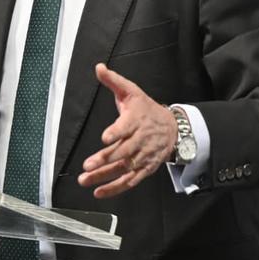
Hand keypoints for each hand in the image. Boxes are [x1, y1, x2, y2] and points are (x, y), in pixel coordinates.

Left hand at [78, 63, 176, 198]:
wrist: (172, 129)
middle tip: (87, 166)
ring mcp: (143, 156)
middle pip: (123, 151)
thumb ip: (114, 81)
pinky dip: (115, 188)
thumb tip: (98, 67)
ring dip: (104, 176)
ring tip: (85, 180)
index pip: (126, 127)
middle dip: (105, 159)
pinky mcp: (144, 169)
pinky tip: (99, 192)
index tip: (105, 137)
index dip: (116, 132)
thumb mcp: (132, 92)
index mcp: (136, 120)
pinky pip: (130, 181)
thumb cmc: (146, 110)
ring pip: (124, 168)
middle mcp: (140, 140)